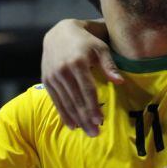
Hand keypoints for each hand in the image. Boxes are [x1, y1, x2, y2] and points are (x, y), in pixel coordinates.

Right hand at [41, 19, 122, 136]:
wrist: (59, 34)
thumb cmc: (86, 42)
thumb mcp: (101, 49)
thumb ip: (109, 65)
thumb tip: (120, 82)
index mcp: (77, 63)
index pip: (86, 89)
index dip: (92, 106)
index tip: (100, 120)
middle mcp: (62, 71)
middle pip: (75, 99)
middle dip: (85, 118)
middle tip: (95, 133)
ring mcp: (52, 76)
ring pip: (65, 103)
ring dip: (76, 119)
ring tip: (87, 132)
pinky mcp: (46, 80)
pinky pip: (56, 101)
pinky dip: (64, 114)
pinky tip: (72, 125)